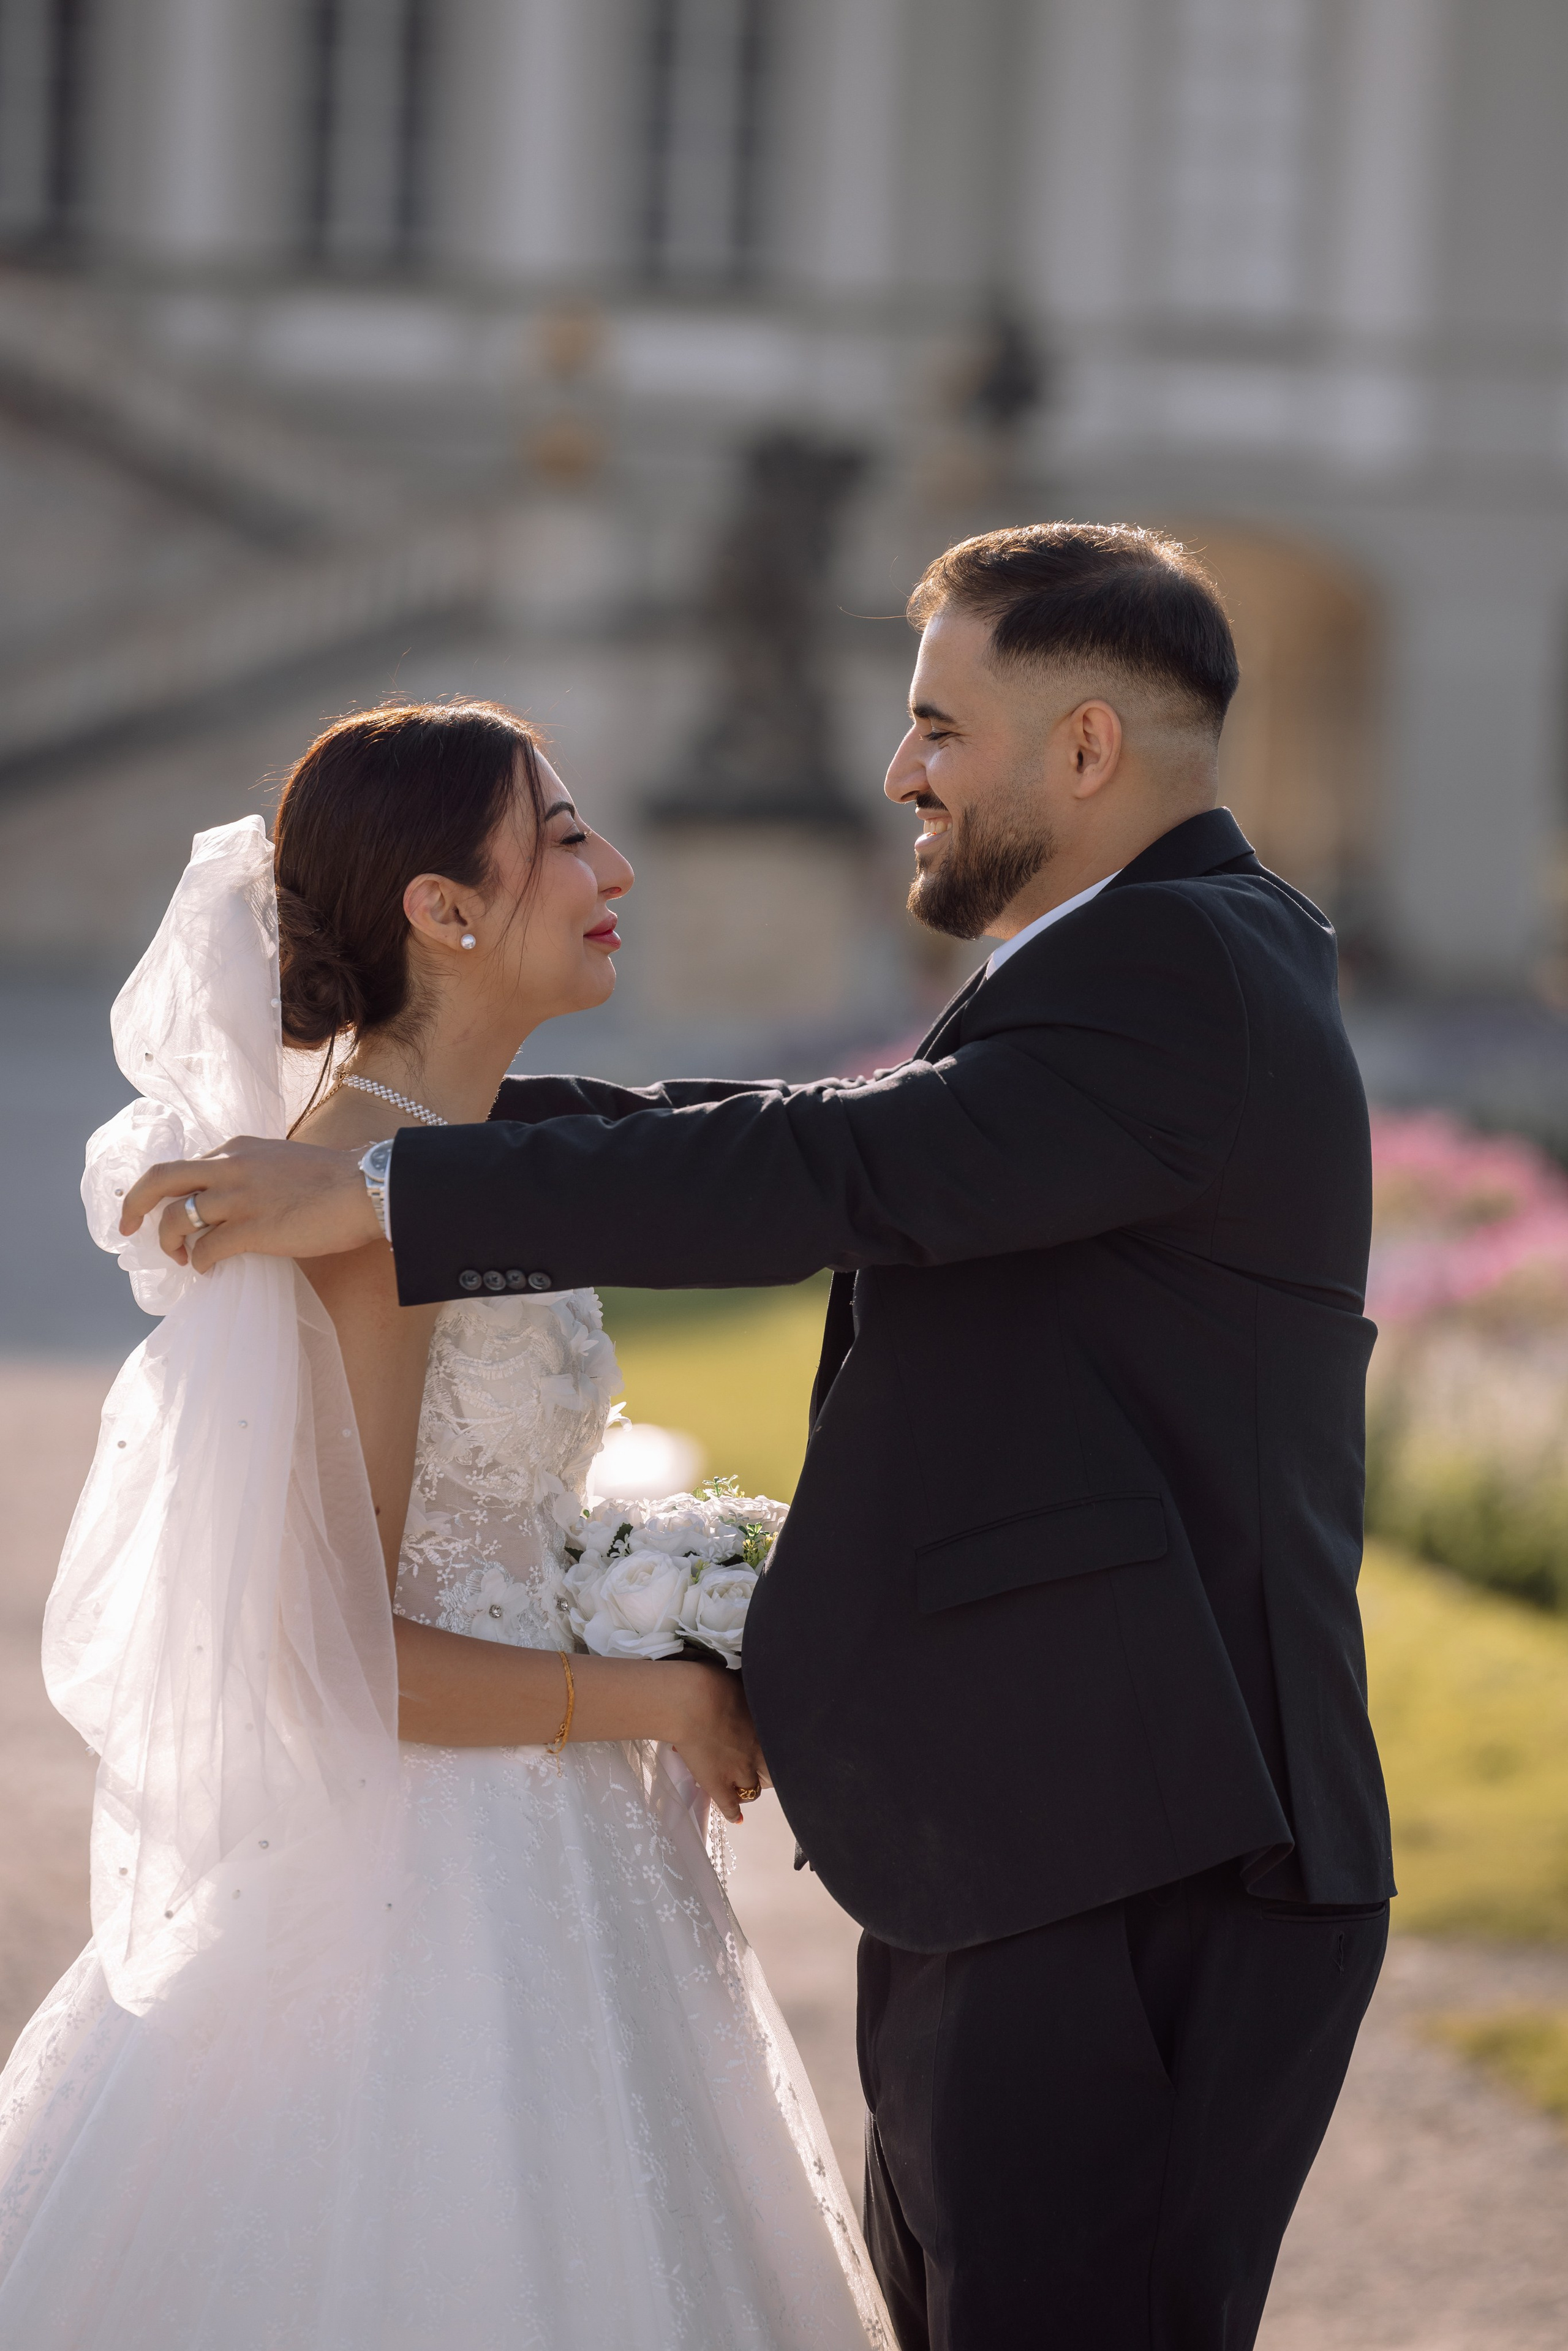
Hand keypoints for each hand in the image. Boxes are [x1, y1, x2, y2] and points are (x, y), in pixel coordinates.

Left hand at [120, 1136, 381, 1270]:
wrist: (368, 1187)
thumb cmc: (335, 1179)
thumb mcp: (282, 1161)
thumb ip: (253, 1172)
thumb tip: (235, 1201)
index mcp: (237, 1148)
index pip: (185, 1165)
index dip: (166, 1190)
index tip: (161, 1208)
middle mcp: (230, 1166)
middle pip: (160, 1179)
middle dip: (134, 1204)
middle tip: (126, 1228)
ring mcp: (239, 1197)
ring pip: (178, 1219)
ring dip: (170, 1243)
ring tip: (179, 1259)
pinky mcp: (252, 1228)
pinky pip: (206, 1249)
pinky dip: (200, 1264)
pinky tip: (208, 1271)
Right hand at [668, 1664, 769, 1824]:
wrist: (691, 1702)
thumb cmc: (711, 1683)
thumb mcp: (739, 1681)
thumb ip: (747, 1693)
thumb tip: (746, 1686)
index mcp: (765, 1725)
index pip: (783, 1743)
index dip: (777, 1746)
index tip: (773, 1744)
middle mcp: (758, 1751)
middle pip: (772, 1770)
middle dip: (767, 1769)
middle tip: (760, 1765)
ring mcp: (740, 1771)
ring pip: (753, 1789)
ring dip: (749, 1787)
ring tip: (744, 1785)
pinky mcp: (719, 1785)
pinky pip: (731, 1806)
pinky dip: (733, 1813)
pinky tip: (736, 1817)